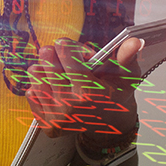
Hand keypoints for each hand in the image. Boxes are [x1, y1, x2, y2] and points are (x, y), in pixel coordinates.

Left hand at [26, 36, 143, 141]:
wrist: (111, 124)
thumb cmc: (116, 95)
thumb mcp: (126, 76)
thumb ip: (127, 57)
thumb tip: (135, 41)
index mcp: (90, 92)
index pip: (67, 55)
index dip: (66, 46)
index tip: (65, 44)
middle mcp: (71, 106)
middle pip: (47, 63)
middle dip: (52, 53)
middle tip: (57, 53)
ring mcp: (57, 117)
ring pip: (36, 76)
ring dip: (43, 68)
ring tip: (55, 70)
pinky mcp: (47, 123)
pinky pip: (31, 93)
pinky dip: (39, 86)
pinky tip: (52, 87)